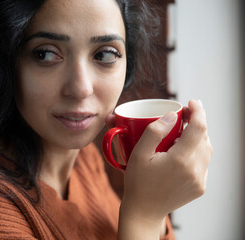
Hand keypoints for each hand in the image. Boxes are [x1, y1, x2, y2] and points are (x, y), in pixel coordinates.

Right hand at [118, 99, 211, 237]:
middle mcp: (195, 170)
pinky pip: (204, 162)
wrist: (144, 210)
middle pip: (204, 137)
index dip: (198, 111)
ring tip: (182, 132)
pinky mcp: (200, 187)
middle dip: (197, 122)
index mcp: (181, 160)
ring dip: (198, 136)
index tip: (191, 102)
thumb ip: (155, 131)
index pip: (199, 128)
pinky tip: (182, 151)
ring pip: (206, 149)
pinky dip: (197, 151)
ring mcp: (200, 180)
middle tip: (183, 116)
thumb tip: (172, 115)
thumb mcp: (138, 154)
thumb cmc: (137, 182)